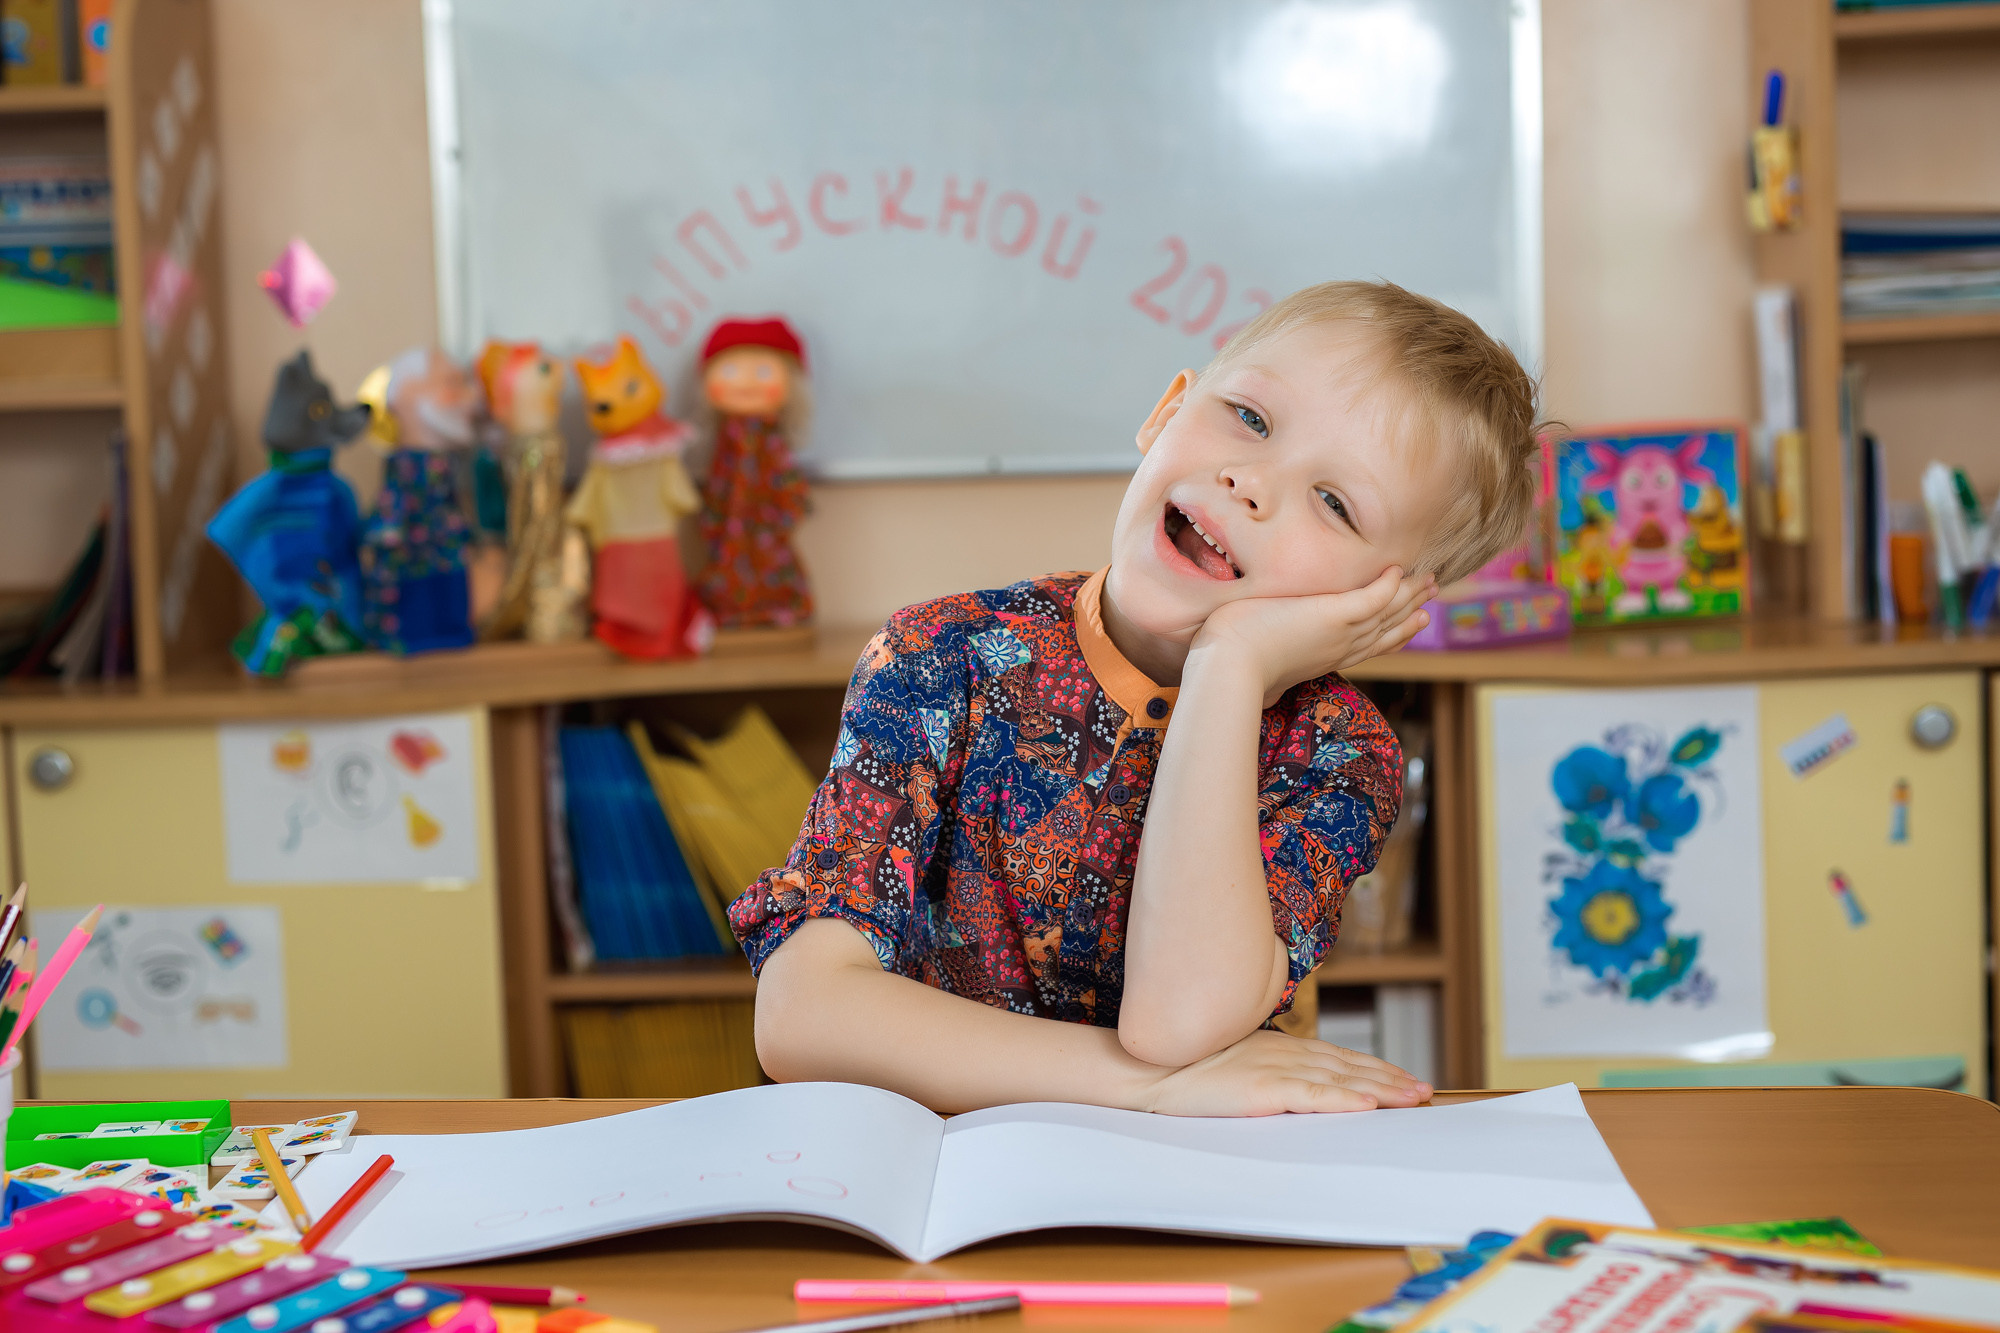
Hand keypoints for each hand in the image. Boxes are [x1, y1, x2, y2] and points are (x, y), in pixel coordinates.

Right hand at [1140, 1028, 1433, 1116]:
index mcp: (1280, 1048)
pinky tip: (1370, 1104)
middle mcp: (1285, 1053)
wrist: (1153, 1072)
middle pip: (1350, 1065)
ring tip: (1413, 1097)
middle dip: (1390, 1078)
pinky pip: (1315, 1096)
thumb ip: (1270, 1071)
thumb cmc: (1190, 1072)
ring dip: (1382, 1088)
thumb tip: (1297, 1086)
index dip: (1374, 1068)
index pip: (1339, 1058)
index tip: (1403, 1078)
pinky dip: (1346, 1098)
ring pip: (1342, 1078)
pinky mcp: (1265, 1089)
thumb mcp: (1239, 1065)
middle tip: (1424, 1090)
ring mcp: (1277, 1069)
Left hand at [1190, 567, 1437, 705]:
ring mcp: (1339, 633)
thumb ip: (1271, 684)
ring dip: (1408, 595)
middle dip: (1408, 611)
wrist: (1228, 669)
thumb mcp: (1260, 679)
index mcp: (1323, 660)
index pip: (1366, 645)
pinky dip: (1388, 585)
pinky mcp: (1333, 616)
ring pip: (1385, 612)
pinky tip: (1398, 571)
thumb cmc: (1231, 673)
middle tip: (1431, 596)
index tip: (1412, 623)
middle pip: (1384, 629)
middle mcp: (1338, 649)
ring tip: (1429, 581)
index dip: (1392, 634)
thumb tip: (1267, 698)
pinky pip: (1372, 597)